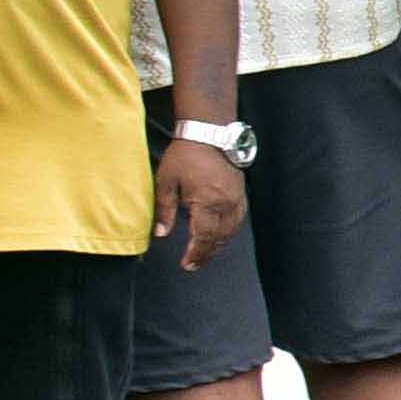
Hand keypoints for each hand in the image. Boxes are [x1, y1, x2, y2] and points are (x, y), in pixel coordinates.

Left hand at [152, 140, 244, 266]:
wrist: (209, 134)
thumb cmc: (185, 155)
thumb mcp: (166, 181)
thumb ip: (163, 210)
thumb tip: (160, 234)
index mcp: (206, 202)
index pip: (203, 236)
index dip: (195, 253)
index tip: (186, 264)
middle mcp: (225, 204)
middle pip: (219, 238)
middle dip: (206, 254)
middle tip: (194, 265)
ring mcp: (236, 200)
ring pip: (231, 232)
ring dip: (218, 246)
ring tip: (205, 254)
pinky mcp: (240, 194)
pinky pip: (238, 220)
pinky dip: (229, 233)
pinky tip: (220, 236)